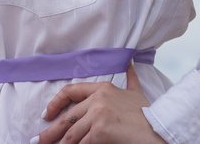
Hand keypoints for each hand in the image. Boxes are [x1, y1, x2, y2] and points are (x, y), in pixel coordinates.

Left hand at [32, 64, 166, 143]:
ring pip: (72, 134)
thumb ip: (130, 79)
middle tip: (38, 140)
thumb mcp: (137, 93)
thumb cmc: (149, 115)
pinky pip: (82, 143)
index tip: (47, 115)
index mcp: (103, 88)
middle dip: (51, 131)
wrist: (161, 128)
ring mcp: (98, 114)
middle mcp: (98, 99)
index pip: (70, 91)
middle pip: (67, 117)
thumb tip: (130, 64)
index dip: (55, 103)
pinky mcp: (100, 130)